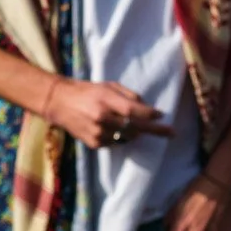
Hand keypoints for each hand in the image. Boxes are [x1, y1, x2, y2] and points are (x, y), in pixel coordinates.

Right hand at [42, 77, 172, 149]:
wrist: (59, 103)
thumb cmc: (87, 90)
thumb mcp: (108, 86)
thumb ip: (128, 96)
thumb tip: (147, 108)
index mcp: (105, 100)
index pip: (133, 111)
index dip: (150, 114)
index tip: (162, 116)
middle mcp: (102, 118)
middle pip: (135, 128)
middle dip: (154, 130)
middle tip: (171, 132)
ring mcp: (98, 133)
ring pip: (127, 137)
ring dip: (134, 131)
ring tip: (124, 121)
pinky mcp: (94, 144)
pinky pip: (116, 142)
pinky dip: (119, 135)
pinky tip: (110, 126)